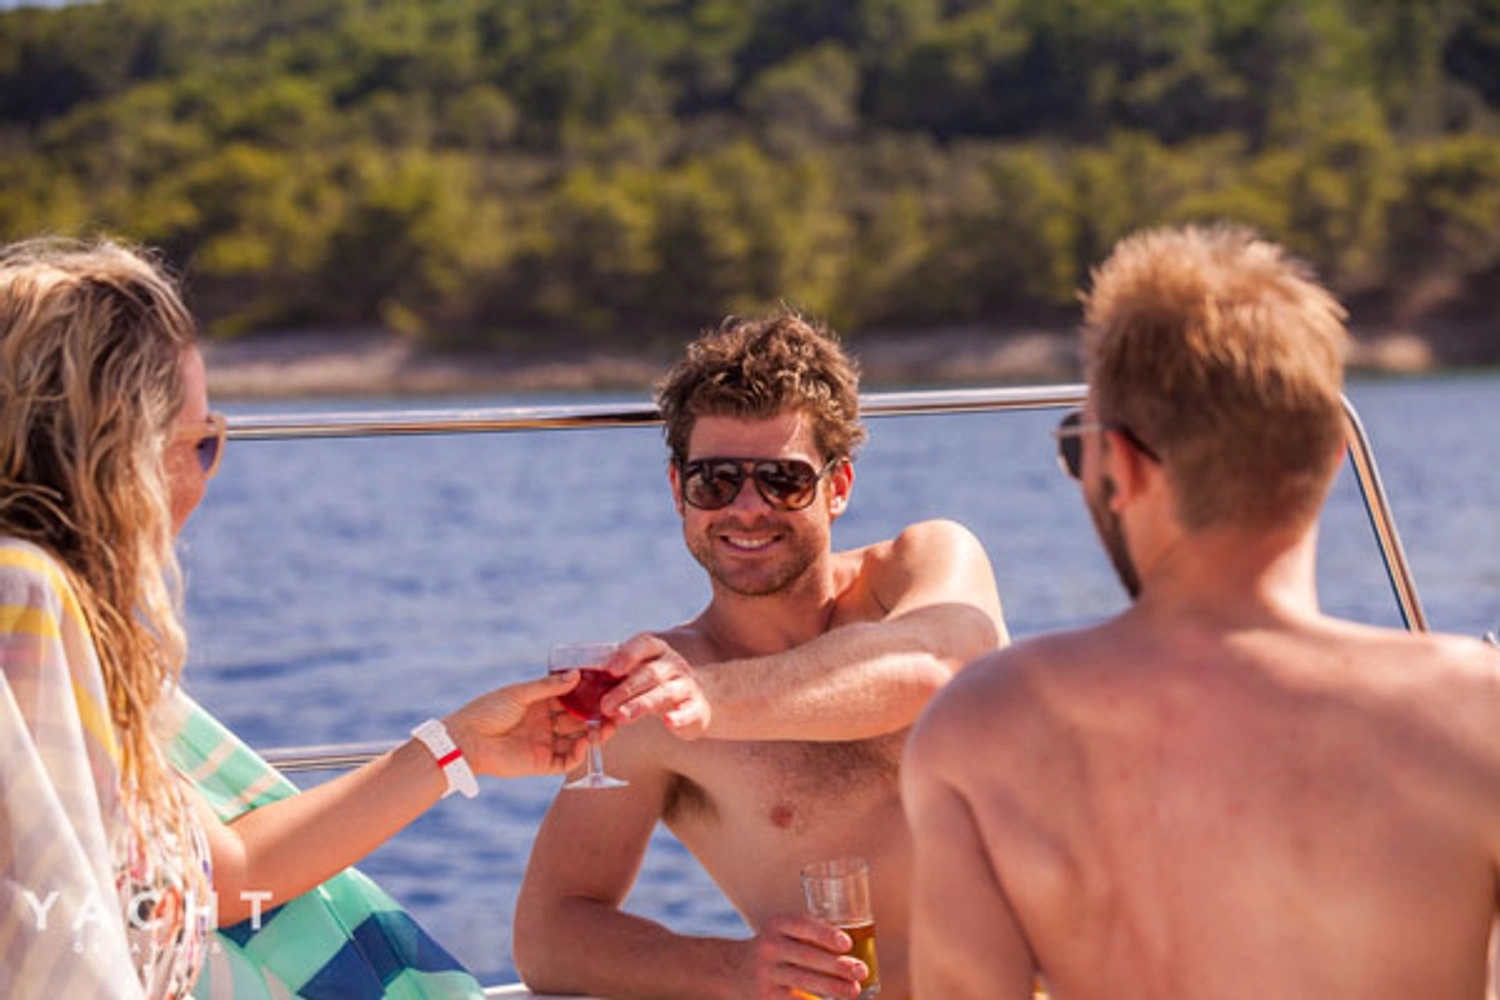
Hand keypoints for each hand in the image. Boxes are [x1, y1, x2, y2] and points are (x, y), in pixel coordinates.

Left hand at [444, 672, 608, 778]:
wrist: (466, 740)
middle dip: (597, 718)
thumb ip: (549, 687)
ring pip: (577, 742)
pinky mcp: (541, 764)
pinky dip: (578, 754)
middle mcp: (546, 725)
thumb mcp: (520, 693)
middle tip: (616, 712)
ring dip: (593, 736)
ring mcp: (545, 745)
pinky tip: (584, 743)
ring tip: (607, 728)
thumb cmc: (488, 711)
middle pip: (579, 722)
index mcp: (540, 705)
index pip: (572, 701)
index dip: (589, 698)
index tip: (608, 692)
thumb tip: (577, 674)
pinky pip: (566, 761)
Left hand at [599, 632, 711, 738]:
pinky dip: (679, 717)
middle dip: (626, 689)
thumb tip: (578, 681)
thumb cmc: (656, 686)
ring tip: (622, 716)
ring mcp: (688, 686)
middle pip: (650, 672)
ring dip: (643, 704)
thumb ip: (616, 676)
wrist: (699, 699)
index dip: (627, 654)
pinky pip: (689, 711)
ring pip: (665, 692)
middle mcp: (674, 666)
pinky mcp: (697, 709)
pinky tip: (668, 722)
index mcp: (658, 652)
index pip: (645, 645)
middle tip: (605, 705)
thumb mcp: (640, 674)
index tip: (610, 669)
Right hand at [732, 912, 867, 999]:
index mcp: (777, 925)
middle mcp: (768, 947)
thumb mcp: (784, 932)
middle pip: (806, 956)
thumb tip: (858, 950)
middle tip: (861, 971)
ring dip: (832, 987)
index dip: (825, 934)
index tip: (847, 944)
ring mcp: (766, 974)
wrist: (733, 970)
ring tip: (854, 991)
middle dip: (837, 965)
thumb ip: (811, 936)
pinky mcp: (766, 997)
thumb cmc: (776, 949)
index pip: (801, 925)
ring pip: (803, 981)